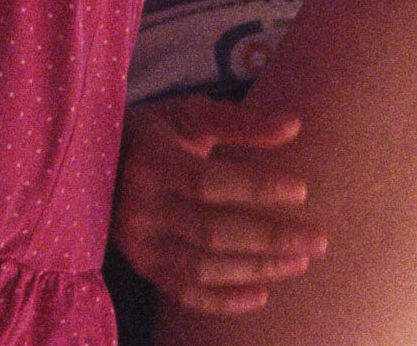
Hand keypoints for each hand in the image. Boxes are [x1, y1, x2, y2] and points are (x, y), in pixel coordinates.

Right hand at [113, 95, 327, 315]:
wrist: (96, 161)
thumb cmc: (156, 132)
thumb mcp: (190, 115)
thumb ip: (241, 121)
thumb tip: (294, 125)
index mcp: (150, 160)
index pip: (207, 182)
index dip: (256, 188)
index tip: (303, 190)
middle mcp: (139, 206)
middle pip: (212, 232)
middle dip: (271, 238)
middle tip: (320, 239)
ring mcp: (138, 243)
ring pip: (203, 268)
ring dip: (257, 269)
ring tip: (301, 261)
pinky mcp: (143, 267)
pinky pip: (186, 293)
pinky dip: (225, 301)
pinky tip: (263, 294)